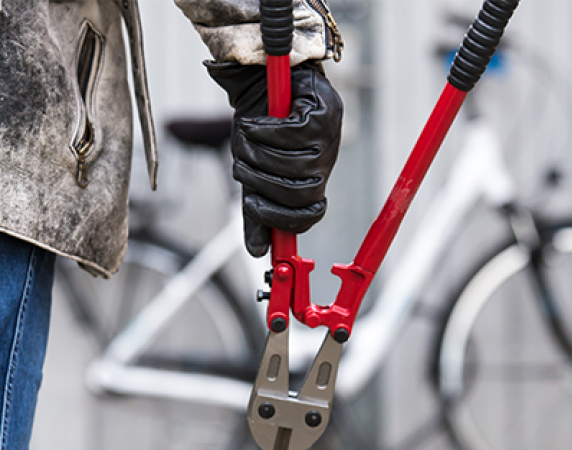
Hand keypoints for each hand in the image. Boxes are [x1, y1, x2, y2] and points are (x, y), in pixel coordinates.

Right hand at [207, 61, 342, 256]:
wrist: (261, 76)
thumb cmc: (259, 124)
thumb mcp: (253, 169)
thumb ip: (256, 208)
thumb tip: (257, 251)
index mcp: (312, 177)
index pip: (310, 214)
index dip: (284, 220)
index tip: (255, 208)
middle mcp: (326, 159)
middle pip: (299, 192)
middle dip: (262, 182)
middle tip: (241, 165)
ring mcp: (330, 136)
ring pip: (294, 165)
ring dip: (260, 153)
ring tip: (245, 137)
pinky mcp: (324, 112)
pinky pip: (292, 135)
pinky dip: (265, 130)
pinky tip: (255, 121)